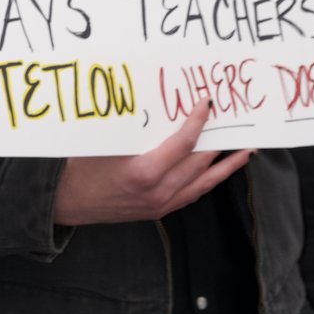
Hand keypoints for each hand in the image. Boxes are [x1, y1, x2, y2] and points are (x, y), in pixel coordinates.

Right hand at [54, 99, 253, 225]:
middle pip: (200, 162)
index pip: (184, 143)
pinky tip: (218, 170)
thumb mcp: (108, 140)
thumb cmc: (83, 166)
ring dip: (226, 165)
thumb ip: (136, 127)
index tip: (207, 103)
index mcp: (145, 171)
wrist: (67, 201)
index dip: (198, 121)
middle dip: (219, 139)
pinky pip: (193, 194)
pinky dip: (209, 180)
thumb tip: (160, 103)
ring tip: (245, 150)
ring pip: (204, 182)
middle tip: (234, 120)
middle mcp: (158, 192)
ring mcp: (161, 204)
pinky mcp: (159, 211)